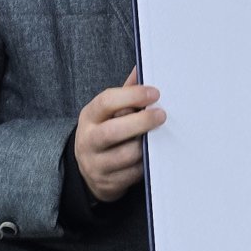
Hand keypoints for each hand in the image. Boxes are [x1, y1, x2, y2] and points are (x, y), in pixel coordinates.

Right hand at [74, 67, 164, 201]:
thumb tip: (142, 68)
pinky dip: (147, 163)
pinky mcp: (108, 183)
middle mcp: (88, 140)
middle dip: (141, 122)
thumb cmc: (105, 131)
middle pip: (113, 131)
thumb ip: (126, 93)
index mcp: (89, 116)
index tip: (154, 93)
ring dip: (147, 145)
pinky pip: (133, 173)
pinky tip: (155, 154)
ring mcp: (96, 164)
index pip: (106, 102)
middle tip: (162, 115)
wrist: (89, 169)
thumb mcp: (109, 111)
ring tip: (160, 135)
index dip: (132, 96)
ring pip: (126, 155)